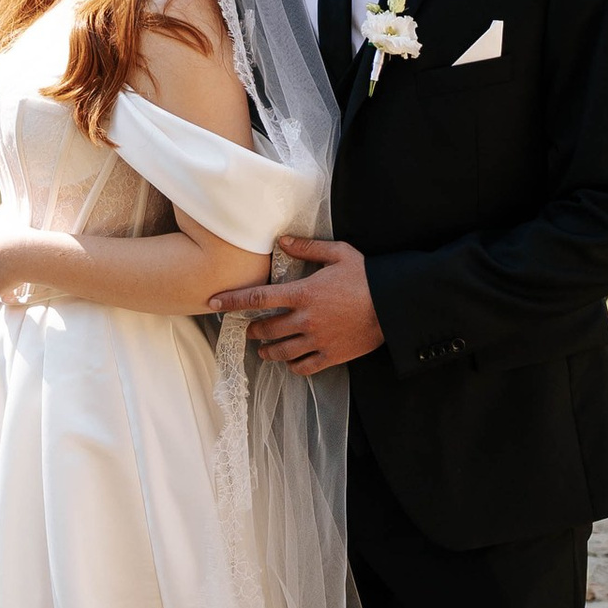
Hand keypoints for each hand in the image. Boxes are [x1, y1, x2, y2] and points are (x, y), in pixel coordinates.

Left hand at [208, 235, 383, 373]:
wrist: (395, 305)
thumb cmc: (367, 276)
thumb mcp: (338, 253)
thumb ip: (307, 248)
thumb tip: (281, 241)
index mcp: (303, 293)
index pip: (258, 298)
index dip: (231, 301)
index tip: (212, 304)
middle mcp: (305, 319)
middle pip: (266, 329)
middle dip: (252, 329)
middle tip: (248, 328)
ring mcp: (317, 340)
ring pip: (281, 352)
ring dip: (267, 351)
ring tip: (263, 349)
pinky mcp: (331, 355)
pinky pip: (304, 367)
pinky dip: (292, 366)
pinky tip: (290, 362)